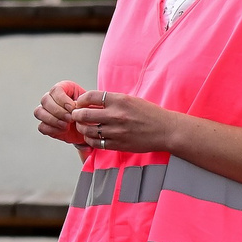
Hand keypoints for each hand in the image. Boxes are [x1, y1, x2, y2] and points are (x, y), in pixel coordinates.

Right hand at [35, 79, 88, 143]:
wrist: (90, 127)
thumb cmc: (90, 113)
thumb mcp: (90, 105)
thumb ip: (82, 103)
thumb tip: (73, 108)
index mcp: (64, 88)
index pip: (56, 90)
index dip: (62, 100)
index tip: (72, 108)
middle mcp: (52, 98)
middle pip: (45, 100)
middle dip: (58, 111)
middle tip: (70, 119)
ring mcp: (47, 111)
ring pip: (39, 112)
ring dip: (53, 120)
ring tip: (66, 126)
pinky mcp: (46, 124)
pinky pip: (41, 126)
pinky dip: (51, 129)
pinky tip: (63, 130)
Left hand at [69, 89, 183, 153]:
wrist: (165, 130)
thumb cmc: (149, 114)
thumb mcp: (131, 100)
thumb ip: (112, 101)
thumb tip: (93, 102)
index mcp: (119, 100)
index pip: (90, 96)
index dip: (81, 100)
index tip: (80, 103)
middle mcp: (116, 115)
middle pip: (84, 114)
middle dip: (76, 115)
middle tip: (76, 116)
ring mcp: (116, 131)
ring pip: (88, 130)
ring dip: (82, 128)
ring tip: (83, 127)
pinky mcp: (118, 144)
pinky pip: (96, 143)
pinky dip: (90, 140)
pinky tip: (91, 137)